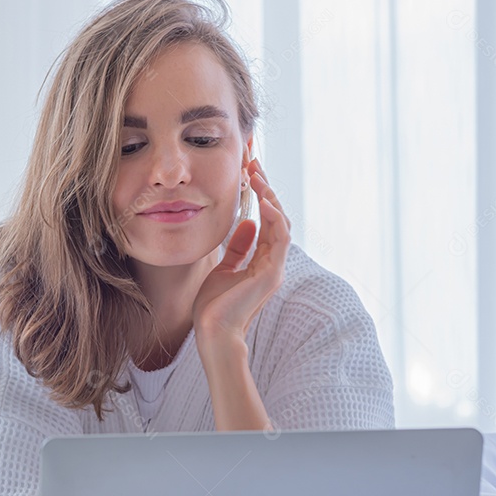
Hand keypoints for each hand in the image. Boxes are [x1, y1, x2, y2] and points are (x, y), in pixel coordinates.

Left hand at [192, 158, 290, 342]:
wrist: (212, 332)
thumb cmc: (213, 307)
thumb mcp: (223, 269)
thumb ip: (238, 248)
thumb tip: (248, 223)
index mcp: (263, 261)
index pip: (267, 220)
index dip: (261, 194)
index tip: (250, 170)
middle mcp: (273, 262)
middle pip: (277, 217)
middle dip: (266, 188)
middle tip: (254, 163)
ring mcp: (275, 268)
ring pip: (282, 223)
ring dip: (271, 197)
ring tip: (257, 175)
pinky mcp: (272, 274)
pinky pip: (281, 239)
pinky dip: (275, 217)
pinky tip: (264, 200)